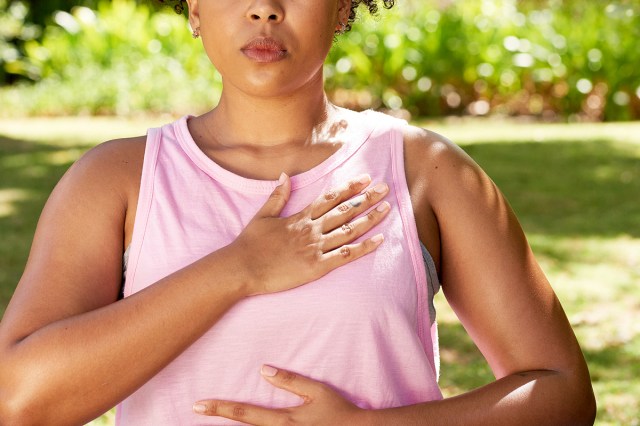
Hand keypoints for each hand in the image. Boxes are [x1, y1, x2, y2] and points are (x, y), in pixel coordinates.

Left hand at [193, 365, 366, 424]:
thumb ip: (290, 380)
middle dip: (216, 420)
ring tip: (211, 417)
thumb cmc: (339, 411)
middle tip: (194, 410)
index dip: (220, 409)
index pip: (244, 414)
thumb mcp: (317, 391)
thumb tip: (263, 369)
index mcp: (283, 420)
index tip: (198, 405)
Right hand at [233, 173, 389, 295]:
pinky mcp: (317, 266)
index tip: (365, 178)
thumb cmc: (250, 244)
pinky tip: (379, 240)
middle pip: (345, 210)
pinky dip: (364, 247)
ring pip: (349, 229)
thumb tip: (285, 175)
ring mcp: (316, 247)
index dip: (350, 187)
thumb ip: (277, 195)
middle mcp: (312, 229)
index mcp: (300, 217)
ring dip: (370, 218)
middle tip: (386, 188)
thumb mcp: (262, 215)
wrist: (242, 268)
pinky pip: (346, 255)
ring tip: (387, 208)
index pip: (330, 197)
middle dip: (367, 198)